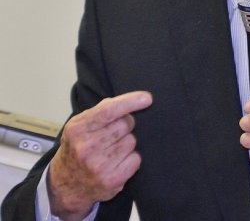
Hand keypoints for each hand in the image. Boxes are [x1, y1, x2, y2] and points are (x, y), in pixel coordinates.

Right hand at [47, 91, 152, 220]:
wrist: (66, 186)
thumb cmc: (77, 148)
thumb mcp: (79, 126)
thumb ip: (100, 110)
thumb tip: (127, 101)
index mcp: (77, 129)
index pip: (108, 111)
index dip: (130, 102)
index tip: (147, 98)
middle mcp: (86, 148)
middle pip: (125, 124)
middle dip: (126, 124)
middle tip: (114, 133)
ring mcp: (98, 166)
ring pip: (132, 141)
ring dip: (127, 142)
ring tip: (112, 150)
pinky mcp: (111, 181)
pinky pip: (136, 159)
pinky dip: (131, 158)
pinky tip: (118, 162)